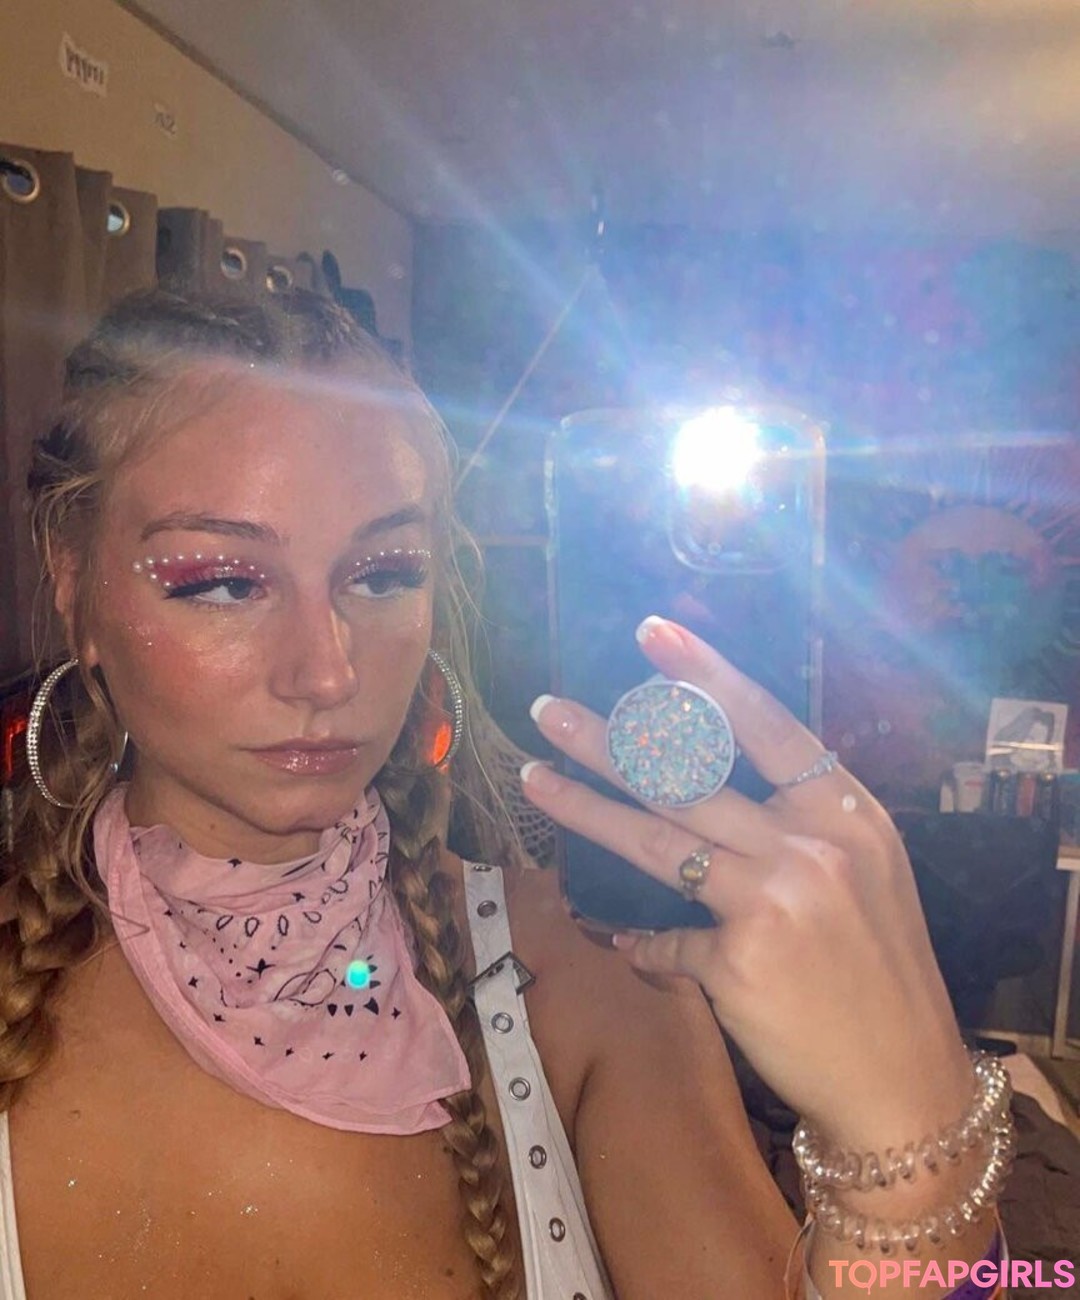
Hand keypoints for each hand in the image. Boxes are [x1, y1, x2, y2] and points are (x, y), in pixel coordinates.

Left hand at [522, 615, 972, 1151]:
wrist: (902, 1082)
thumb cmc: (879, 969)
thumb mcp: (867, 871)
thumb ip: (799, 821)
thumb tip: (705, 790)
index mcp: (847, 811)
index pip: (766, 724)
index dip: (705, 676)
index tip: (652, 634)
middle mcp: (811, 845)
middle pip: (689, 777)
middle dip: (608, 740)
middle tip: (548, 711)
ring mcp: (772, 901)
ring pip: (656, 839)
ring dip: (586, 806)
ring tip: (535, 776)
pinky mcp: (736, 961)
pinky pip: (663, 938)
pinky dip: (641, 941)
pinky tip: (624, 939)